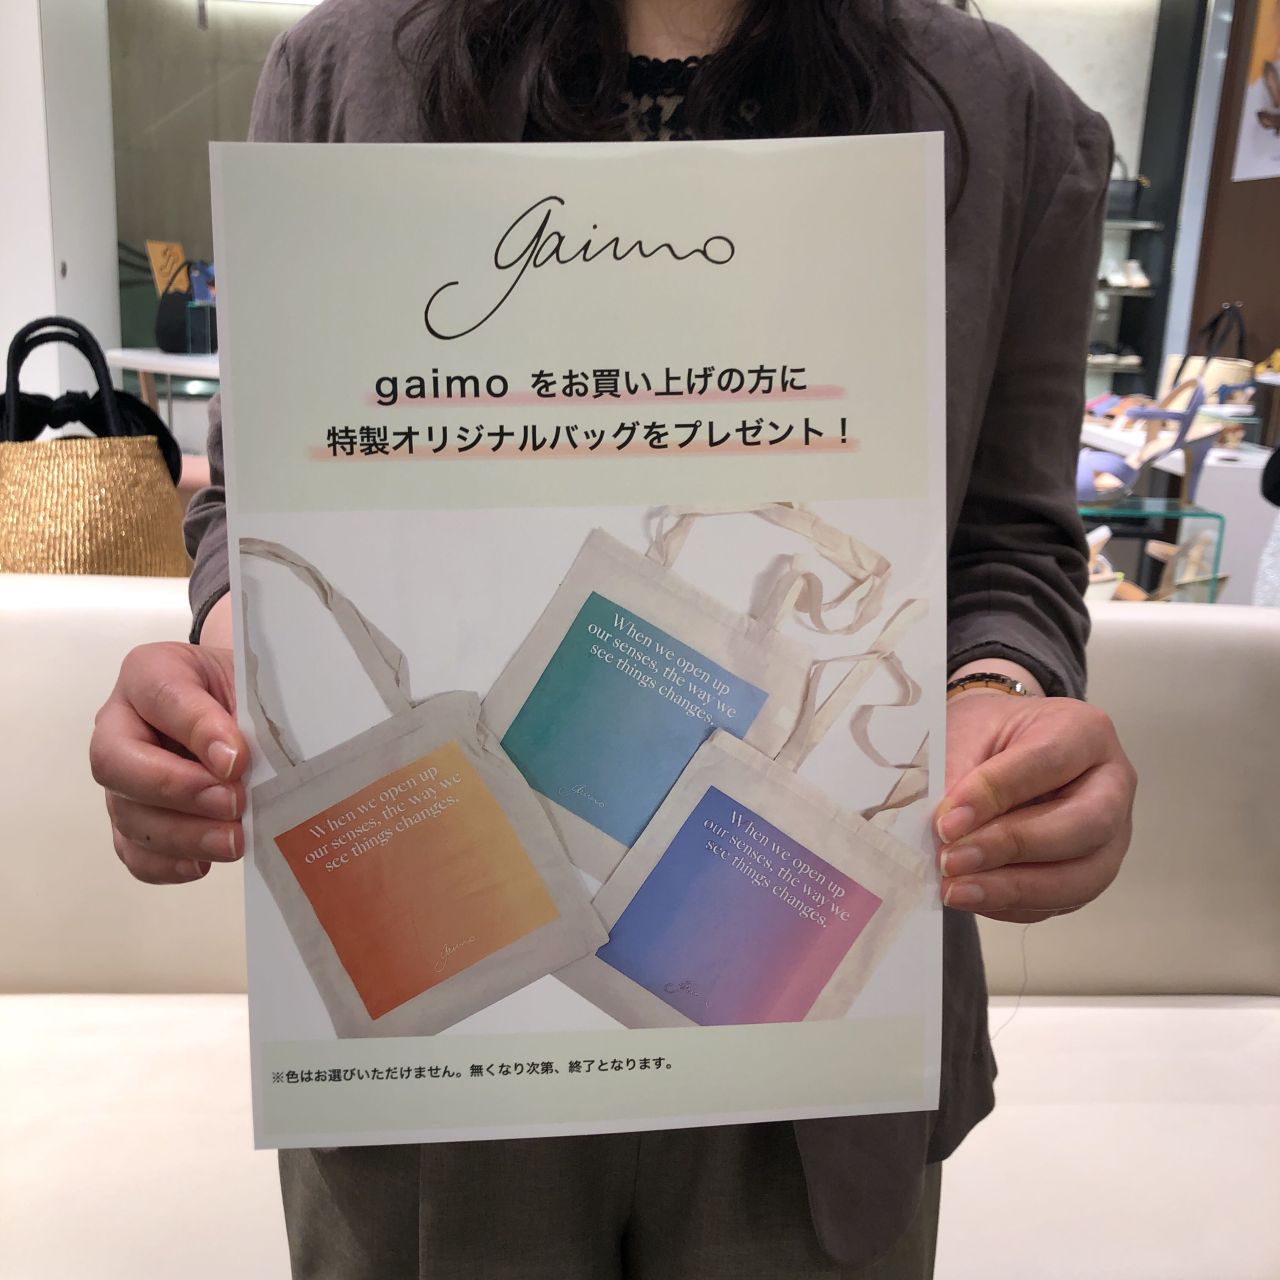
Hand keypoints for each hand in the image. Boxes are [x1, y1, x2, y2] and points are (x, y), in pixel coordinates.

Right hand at [90, 642, 247, 884]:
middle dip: (176, 790)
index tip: (237, 759)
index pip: (159, 695)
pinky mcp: (133, 817)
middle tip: (233, 803)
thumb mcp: (250, 685)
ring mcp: (122, 775)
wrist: (240, 707)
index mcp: (150, 674)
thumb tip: (235, 763)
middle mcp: (120, 724)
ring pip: (126, 813)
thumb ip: (244, 713)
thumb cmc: (243, 690)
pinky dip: (165, 864)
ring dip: (181, 835)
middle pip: (115, 762)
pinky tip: (202, 864)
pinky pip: (132, 850)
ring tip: (233, 841)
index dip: (196, 729)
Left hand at [936, 691, 1136, 923]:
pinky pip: (1061, 902)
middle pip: (1085, 825)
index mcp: (1084, 732)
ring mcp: (1110, 835)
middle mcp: (1111, 785)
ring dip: (1012, 889)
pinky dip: (1013, 905)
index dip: (996, 793)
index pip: (1048, 761)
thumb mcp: (966, 732)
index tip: (947, 820)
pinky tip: (973, 897)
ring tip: (956, 890)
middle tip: (952, 859)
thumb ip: (957, 774)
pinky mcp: (1090, 872)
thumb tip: (943, 832)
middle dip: (1012, 847)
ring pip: (1081, 876)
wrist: (999, 747)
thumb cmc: (988, 735)